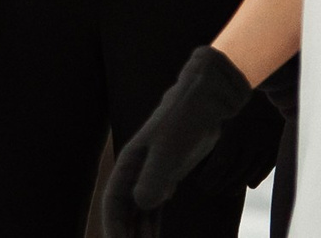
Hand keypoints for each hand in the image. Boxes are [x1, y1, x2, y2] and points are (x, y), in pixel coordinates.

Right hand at [103, 47, 256, 234]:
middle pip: (125, 213)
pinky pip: (154, 208)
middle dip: (128, 236)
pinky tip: (154, 236)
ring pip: (139, 213)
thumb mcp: (170, 149)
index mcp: (129, 165)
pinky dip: (152, 225)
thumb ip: (155, 176)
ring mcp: (151, 174)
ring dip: (140, 234)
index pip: (114, 204)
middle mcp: (135, 172)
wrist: (206, 97)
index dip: (115, 229)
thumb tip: (142, 204)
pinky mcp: (168, 174)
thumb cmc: (185, 119)